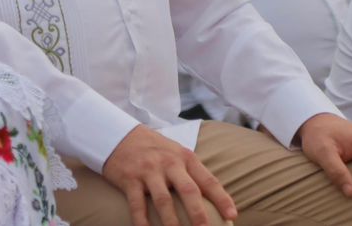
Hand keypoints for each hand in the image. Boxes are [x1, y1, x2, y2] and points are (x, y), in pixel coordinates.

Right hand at [100, 124, 235, 225]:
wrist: (120, 135)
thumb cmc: (154, 149)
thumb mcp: (176, 153)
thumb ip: (192, 172)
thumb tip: (214, 199)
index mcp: (185, 157)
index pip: (208, 180)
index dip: (222, 199)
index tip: (232, 216)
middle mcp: (169, 163)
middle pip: (188, 191)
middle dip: (199, 214)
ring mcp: (148, 171)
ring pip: (163, 201)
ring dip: (172, 223)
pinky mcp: (130, 179)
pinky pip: (137, 205)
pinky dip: (142, 222)